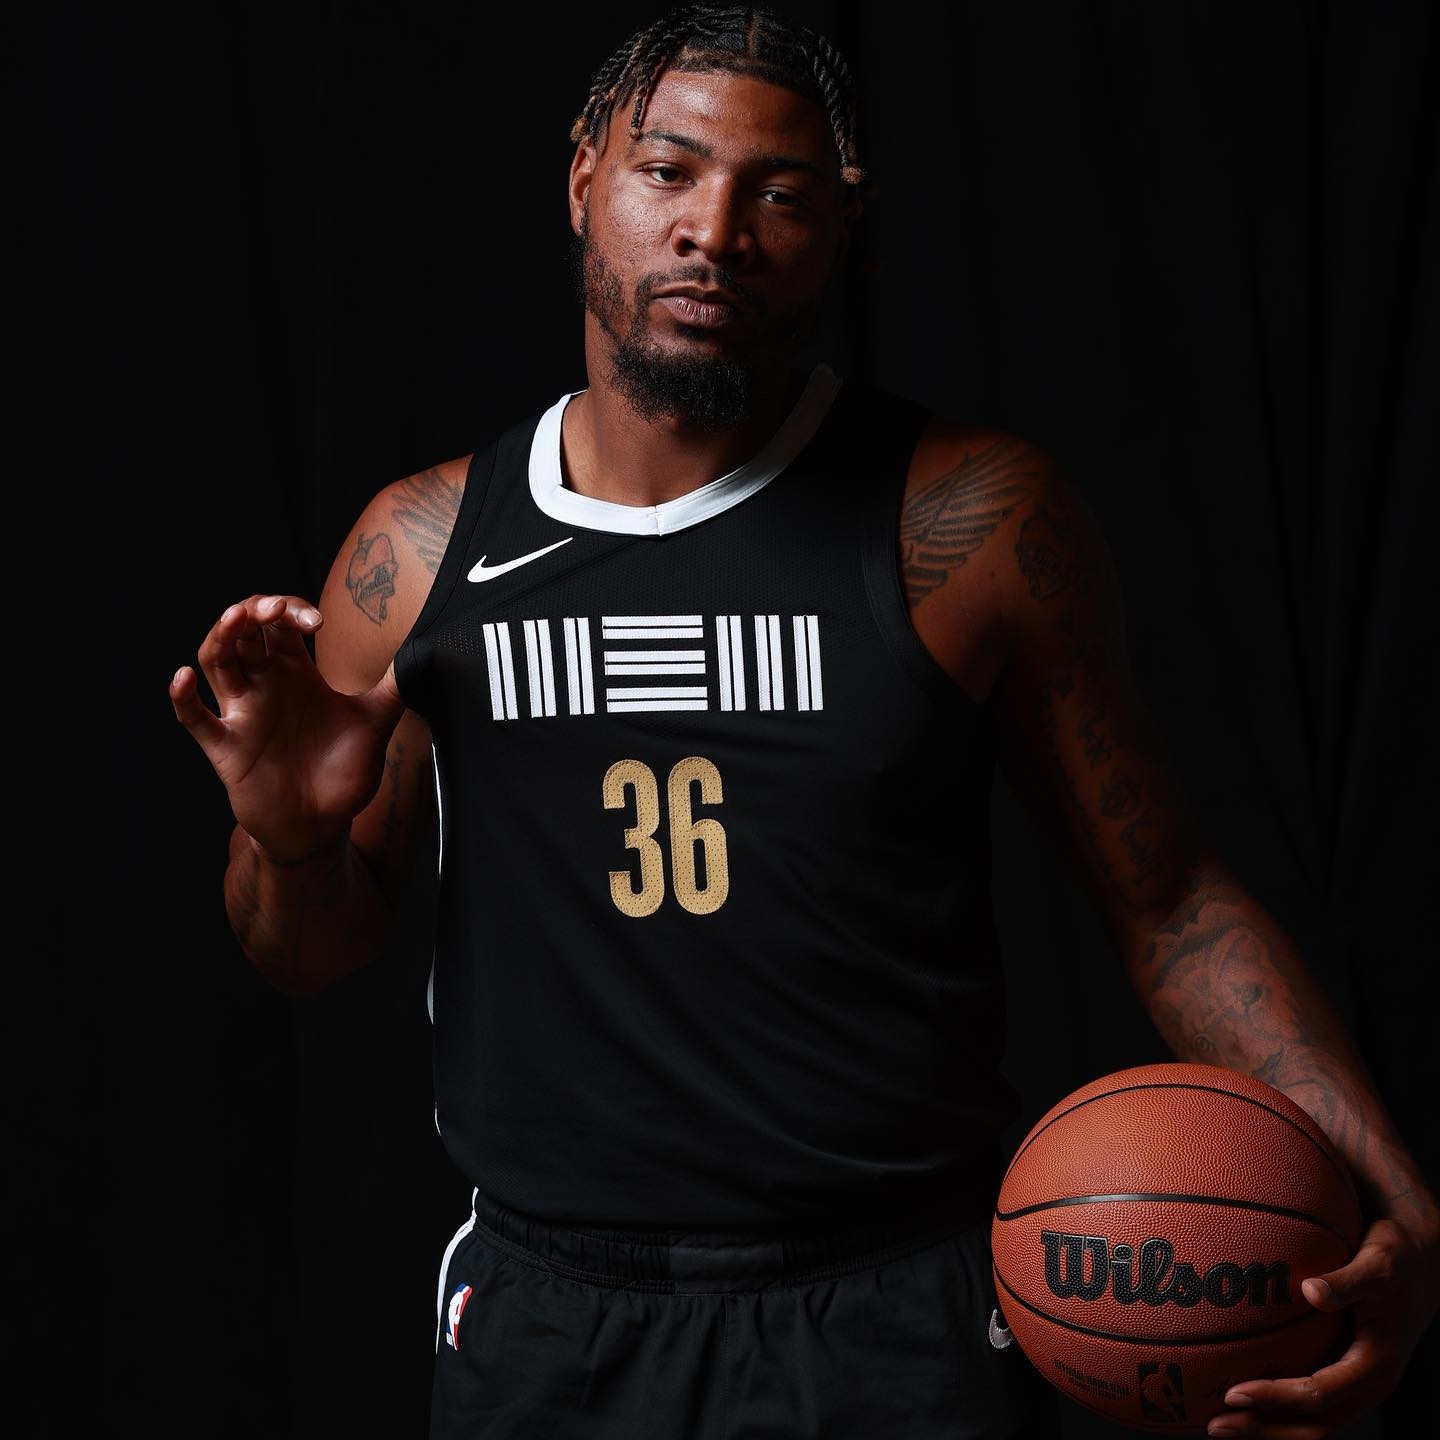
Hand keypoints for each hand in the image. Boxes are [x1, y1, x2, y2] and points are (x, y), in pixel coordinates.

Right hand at [170, 592, 405, 861]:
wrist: (324, 825)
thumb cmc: (342, 771)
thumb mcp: (374, 724)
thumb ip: (393, 689)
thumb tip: (428, 653)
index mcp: (296, 673)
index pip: (283, 623)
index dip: (293, 611)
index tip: (318, 621)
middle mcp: (265, 685)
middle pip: (244, 631)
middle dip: (256, 612)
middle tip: (276, 610)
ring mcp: (242, 714)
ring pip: (216, 662)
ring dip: (221, 638)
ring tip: (233, 620)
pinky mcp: (226, 748)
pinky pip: (195, 719)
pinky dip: (183, 699)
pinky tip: (184, 678)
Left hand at [1206, 1217, 1438, 1437]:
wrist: (1423, 1264)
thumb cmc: (1396, 1260)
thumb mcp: (1378, 1263)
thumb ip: (1347, 1281)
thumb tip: (1310, 1290)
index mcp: (1377, 1365)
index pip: (1319, 1393)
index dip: (1276, 1398)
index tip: (1232, 1393)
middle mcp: (1369, 1384)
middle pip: (1316, 1425)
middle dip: (1266, 1430)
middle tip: (1214, 1424)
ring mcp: (1360, 1385)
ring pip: (1315, 1424)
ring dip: (1270, 1430)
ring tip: (1220, 1425)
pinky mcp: (1349, 1377)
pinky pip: (1314, 1406)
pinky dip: (1280, 1414)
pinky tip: (1245, 1402)